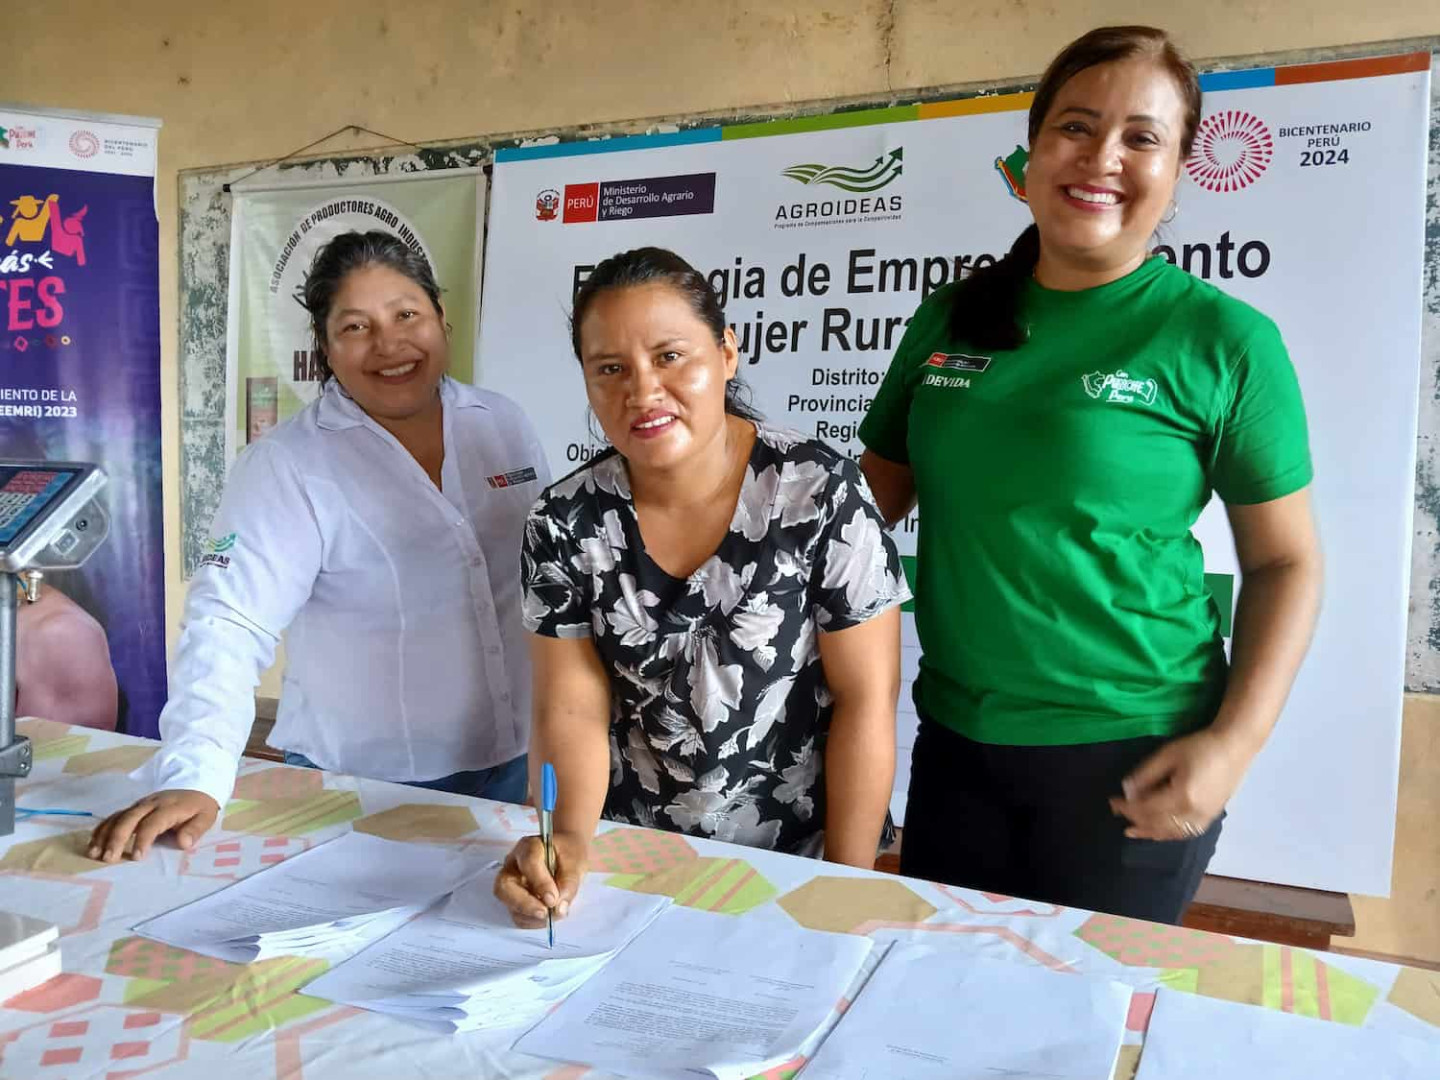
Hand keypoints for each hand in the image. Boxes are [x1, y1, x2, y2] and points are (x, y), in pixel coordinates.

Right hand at [87, 790, 219, 862]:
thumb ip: (195, 830)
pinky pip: (113, 816)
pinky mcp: (132, 807)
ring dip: (104, 835)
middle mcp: (150, 804)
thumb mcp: (206, 817)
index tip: (137, 857)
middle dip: (116, 839)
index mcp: (169, 807)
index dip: (143, 840)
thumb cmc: (199, 807)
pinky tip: (93, 844)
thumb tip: (184, 843)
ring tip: (94, 854)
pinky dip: (101, 830)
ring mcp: (139, 805)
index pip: (152, 823)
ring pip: (117, 817)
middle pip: (128, 819)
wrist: (196, 786)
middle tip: (108, 859)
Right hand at [493, 832, 588, 927]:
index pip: (529, 862)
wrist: (566, 854)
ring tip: (552, 915)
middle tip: (544, 913)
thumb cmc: (569, 853)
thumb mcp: (576, 862)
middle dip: (524, 903)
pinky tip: (548, 918)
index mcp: (529, 847)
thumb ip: (569, 883)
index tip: (553, 899)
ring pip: (508, 903)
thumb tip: (558, 908)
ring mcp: (511, 882)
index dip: (540, 883)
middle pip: (505, 885)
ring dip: (530, 915)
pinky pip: (516, 914)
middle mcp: (514, 864)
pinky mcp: (514, 898)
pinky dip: (531, 921)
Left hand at [1109, 730, 1252, 841]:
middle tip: (1117, 813)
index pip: (1146, 808)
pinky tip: (1158, 832)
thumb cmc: (1199, 746)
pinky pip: (1185, 833)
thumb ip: (1146, 775)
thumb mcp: (1167, 754)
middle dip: (1134, 819)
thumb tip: (1127, 791)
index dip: (1127, 807)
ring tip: (1132, 831)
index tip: (1111, 801)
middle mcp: (1193, 813)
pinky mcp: (1210, 817)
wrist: (1234, 747)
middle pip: (1157, 823)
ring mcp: (1204, 818)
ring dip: (1149, 832)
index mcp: (1182, 796)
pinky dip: (1168, 834)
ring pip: (1171, 832)